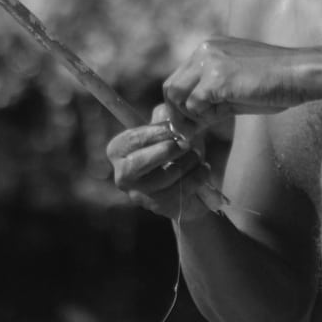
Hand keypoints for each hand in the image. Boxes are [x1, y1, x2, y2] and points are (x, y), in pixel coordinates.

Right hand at [106, 105, 209, 221]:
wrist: (189, 178)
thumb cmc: (175, 145)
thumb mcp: (167, 125)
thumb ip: (165, 115)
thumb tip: (172, 113)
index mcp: (119, 150)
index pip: (132, 140)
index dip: (156, 133)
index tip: (176, 129)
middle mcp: (123, 176)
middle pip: (139, 164)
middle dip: (168, 150)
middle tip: (186, 144)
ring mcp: (140, 195)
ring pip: (164, 177)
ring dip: (188, 162)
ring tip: (196, 155)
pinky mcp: (160, 208)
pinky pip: (180, 192)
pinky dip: (197, 177)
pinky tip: (203, 169)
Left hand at [163, 37, 295, 133]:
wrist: (299, 75)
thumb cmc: (275, 83)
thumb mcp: (236, 86)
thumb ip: (212, 96)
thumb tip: (189, 119)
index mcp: (210, 47)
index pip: (179, 78)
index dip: (181, 105)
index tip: (193, 124)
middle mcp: (205, 49)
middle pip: (171, 86)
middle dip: (177, 113)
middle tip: (193, 131)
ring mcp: (209, 61)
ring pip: (176, 95)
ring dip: (189, 116)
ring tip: (209, 123)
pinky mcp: (217, 77)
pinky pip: (194, 104)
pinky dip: (203, 117)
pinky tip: (222, 117)